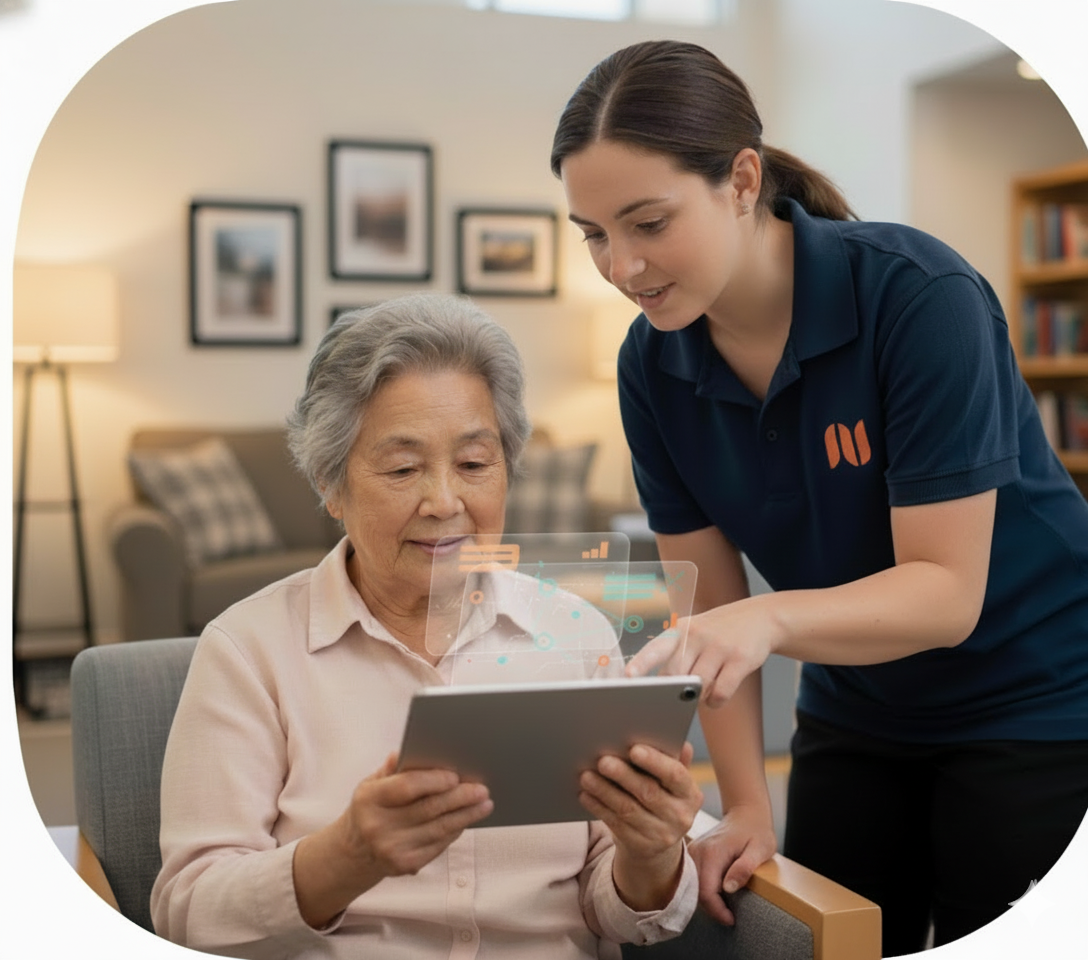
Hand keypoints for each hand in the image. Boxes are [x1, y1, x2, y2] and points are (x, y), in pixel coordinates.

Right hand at [341, 753, 493, 880]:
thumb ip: (394, 768)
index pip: (407, 787)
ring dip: (466, 815)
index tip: (455, 775)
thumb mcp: (372, 783)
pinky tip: (467, 819)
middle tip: (482, 789)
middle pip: (429, 809)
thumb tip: (417, 750)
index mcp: (370, 799)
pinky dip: (455, 830)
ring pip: (439, 828)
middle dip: (460, 798)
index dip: (434, 780)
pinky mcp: (406, 865)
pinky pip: (439, 844)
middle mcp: (379, 826)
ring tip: (485, 803)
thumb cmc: (370, 808)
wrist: (354, 852)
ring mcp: (393, 848)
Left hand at [579, 741, 703, 910]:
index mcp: (690, 794)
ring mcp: (660, 835)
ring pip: (627, 809)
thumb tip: (683, 744)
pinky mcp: (639, 846)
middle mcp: (679, 816)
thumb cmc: (663, 797)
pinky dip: (598, 807)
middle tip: (602, 760)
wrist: (659, 843)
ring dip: (604, 791)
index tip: (634, 749)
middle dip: (623, 775)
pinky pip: (615, 824)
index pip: (675, 775)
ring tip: (586, 775)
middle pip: (648, 792)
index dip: (655, 762)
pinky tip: (585, 794)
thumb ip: (674, 761)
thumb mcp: (672, 784)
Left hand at [626, 598, 777, 706]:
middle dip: (674, 691)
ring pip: (698, 686)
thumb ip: (678, 656)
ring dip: (698, 698)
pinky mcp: (740, 659)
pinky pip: (720, 692)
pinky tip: (717, 697)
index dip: (641, 663)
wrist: (761, 618)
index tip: (629, 677)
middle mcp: (697, 635)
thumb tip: (662, 691)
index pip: (655, 648)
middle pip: (675, 675)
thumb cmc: (719, 631)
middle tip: (678, 696)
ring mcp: (719, 646)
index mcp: (681, 629)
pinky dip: (716, 701)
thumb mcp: (694, 632)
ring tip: (703, 693)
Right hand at [689, 803, 776, 924]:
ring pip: (692, 885)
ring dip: (707, 899)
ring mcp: (693, 850)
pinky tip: (717, 892)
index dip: (717, 910)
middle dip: (712, 908)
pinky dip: (702, 889)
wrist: (746, 813)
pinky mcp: (693, 852)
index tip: (731, 919)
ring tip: (725, 905)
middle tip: (730, 916)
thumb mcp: (760, 850)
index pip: (706, 890)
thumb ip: (744, 868)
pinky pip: (692, 877)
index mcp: (712, 852)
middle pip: (696, 890)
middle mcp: (698, 851)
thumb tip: (728, 888)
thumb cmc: (756, 831)